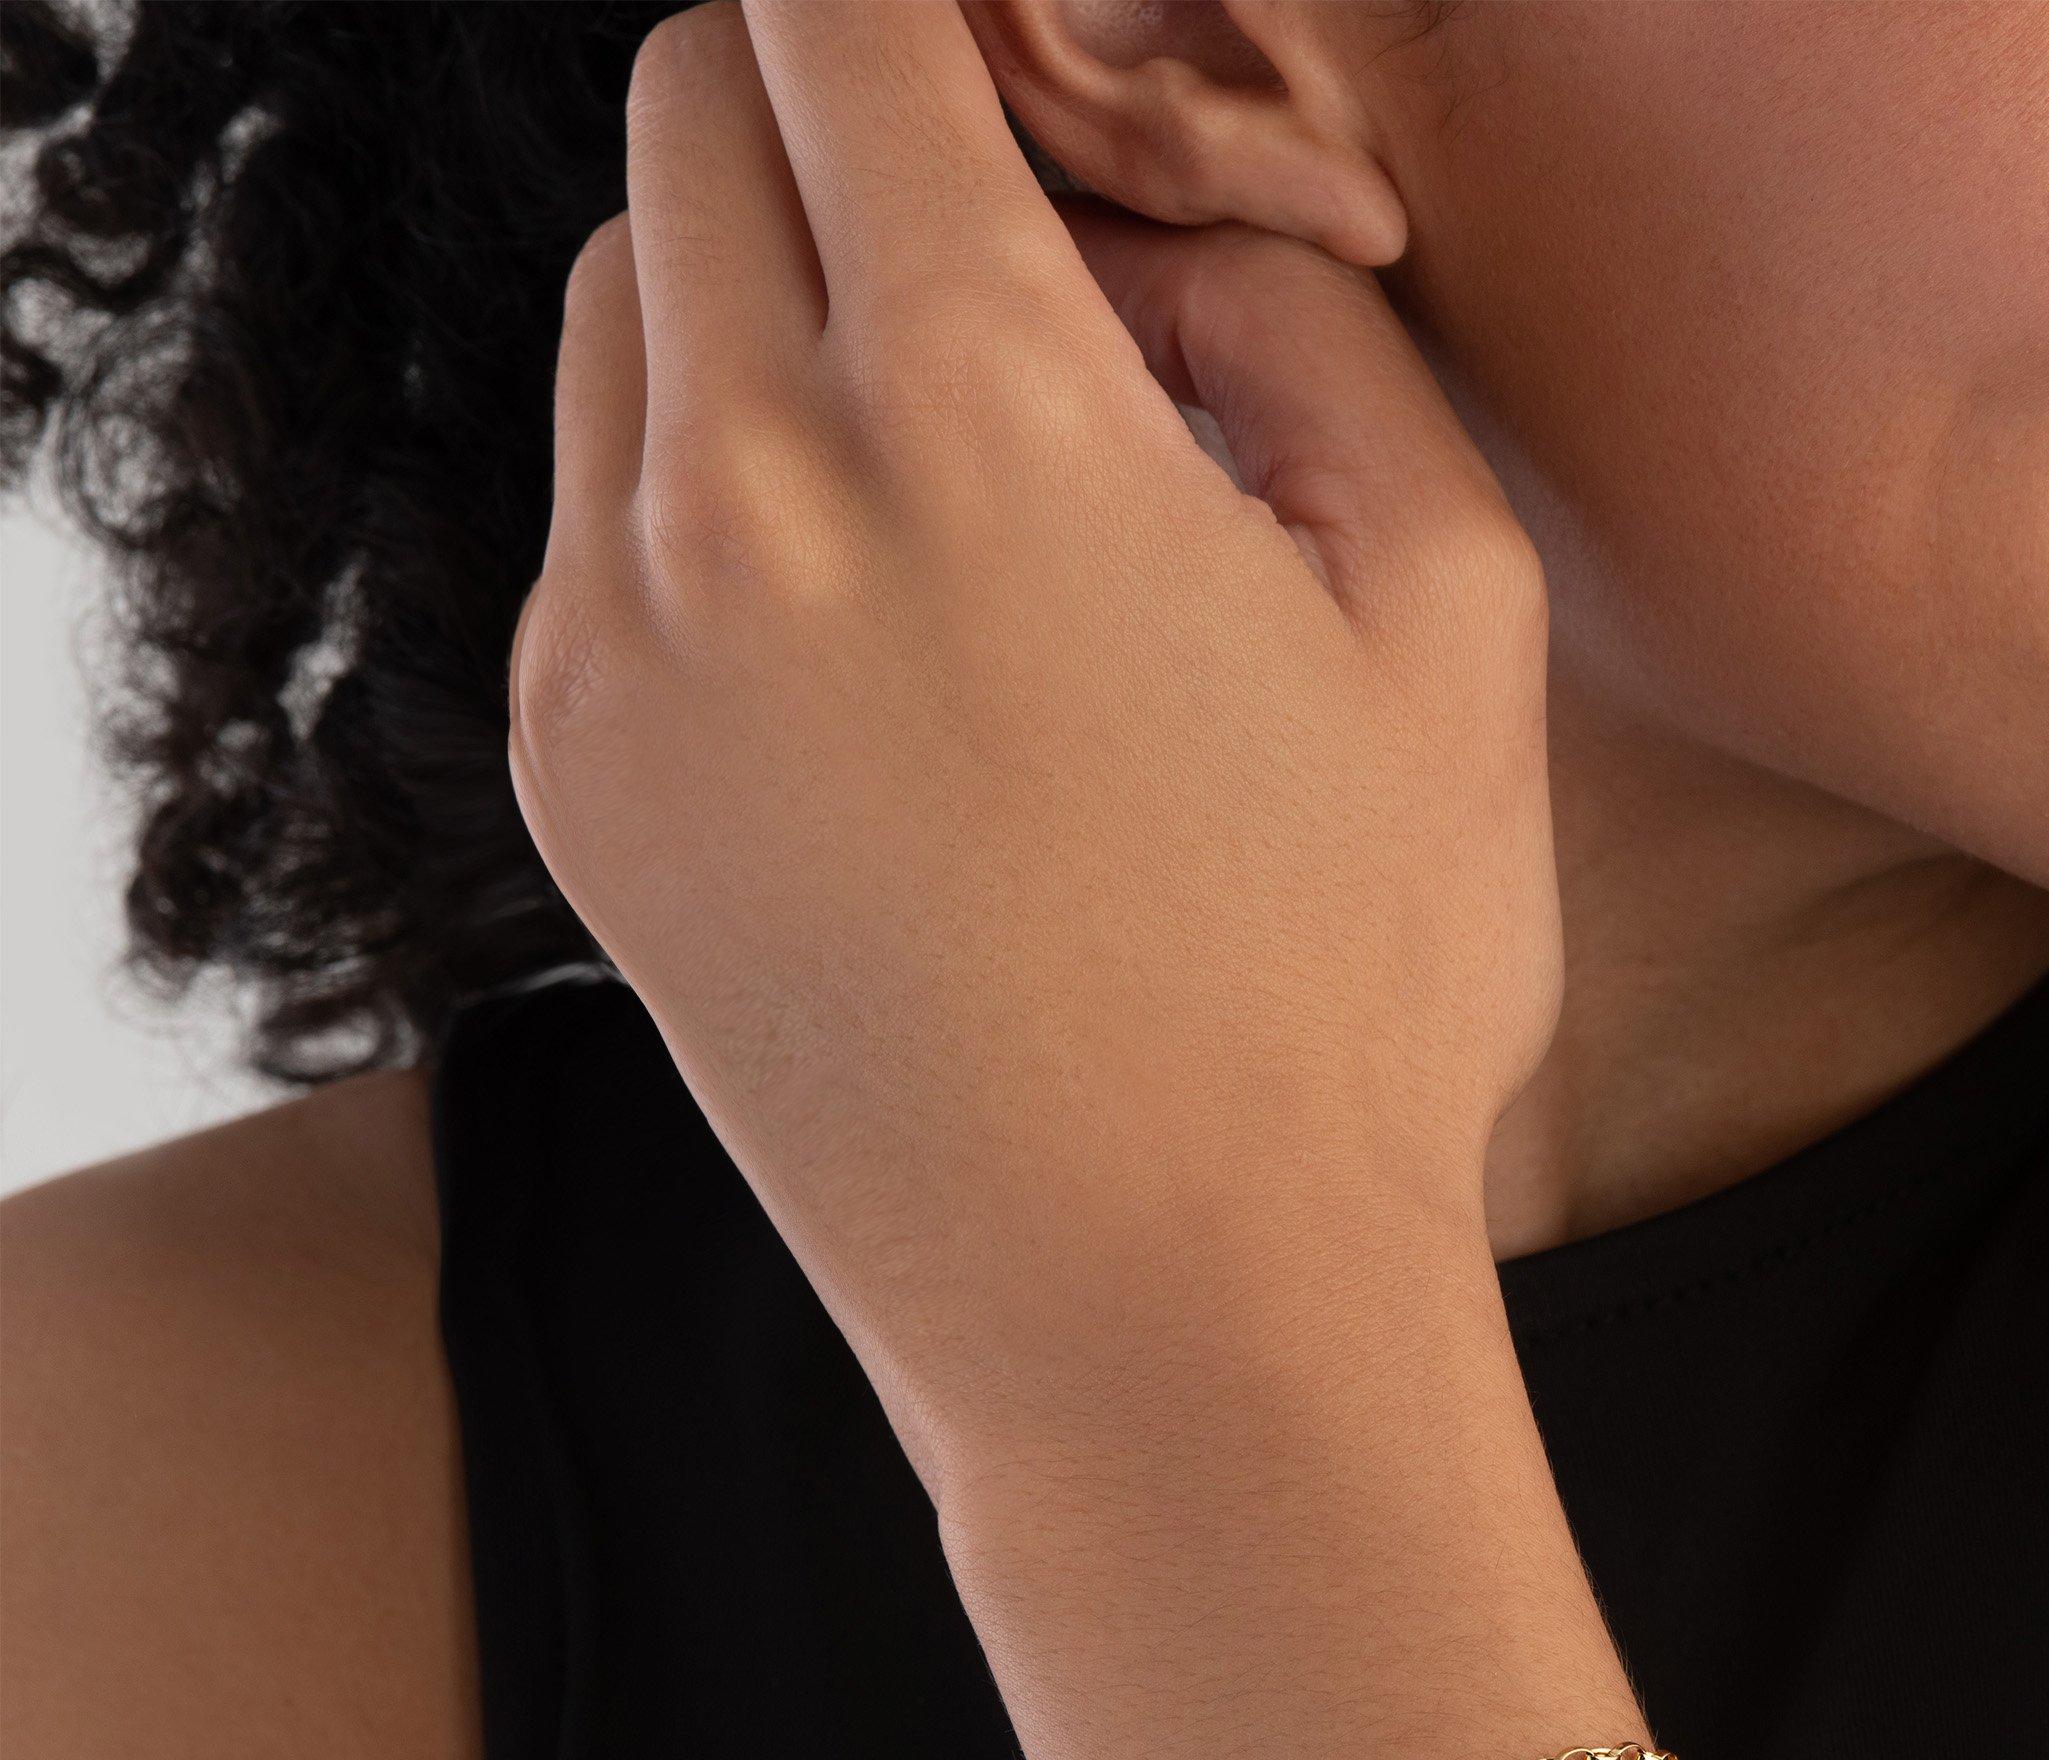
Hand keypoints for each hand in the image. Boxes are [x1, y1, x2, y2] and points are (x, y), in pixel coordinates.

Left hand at [504, 0, 1559, 1477]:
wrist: (1172, 1326)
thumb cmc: (1351, 998)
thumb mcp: (1450, 608)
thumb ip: (1299, 325)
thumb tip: (1143, 240)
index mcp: (982, 403)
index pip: (849, 14)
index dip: (932, 12)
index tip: (1012, 89)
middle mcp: (745, 492)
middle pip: (696, 117)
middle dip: (844, 125)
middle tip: (1014, 278)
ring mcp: (625, 648)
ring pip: (624, 315)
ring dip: (761, 311)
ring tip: (953, 491)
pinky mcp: (584, 787)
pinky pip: (600, 530)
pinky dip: (712, 506)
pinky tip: (879, 664)